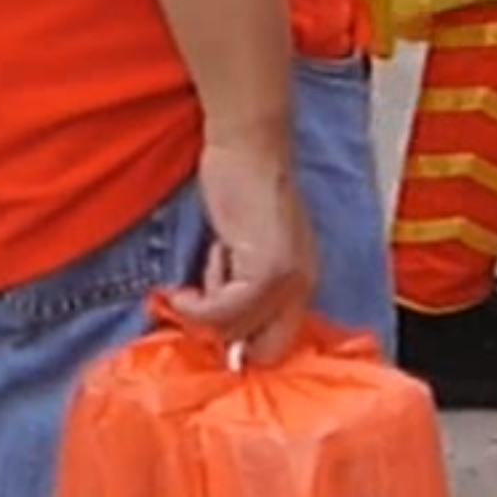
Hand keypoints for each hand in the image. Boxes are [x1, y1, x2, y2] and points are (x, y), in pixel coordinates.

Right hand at [166, 129, 317, 356]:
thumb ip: (246, 282)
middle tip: (200, 308)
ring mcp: (287, 282)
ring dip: (207, 312)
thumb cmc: (245, 185)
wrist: (248, 148)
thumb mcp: (251, 244)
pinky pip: (222, 312)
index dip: (244, 345)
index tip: (213, 334)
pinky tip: (193, 280)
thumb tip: (223, 329)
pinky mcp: (266, 272)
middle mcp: (302, 286)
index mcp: (303, 281)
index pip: (280, 343)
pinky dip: (198, 304)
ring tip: (204, 273)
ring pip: (237, 330)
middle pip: (265, 349)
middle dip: (226, 336)